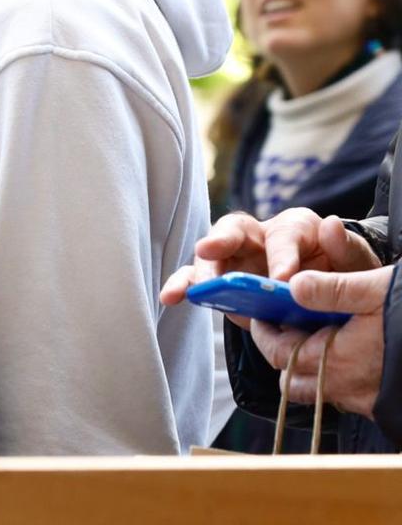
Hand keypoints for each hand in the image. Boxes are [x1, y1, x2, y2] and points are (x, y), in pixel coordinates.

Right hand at [159, 208, 377, 325]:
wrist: (328, 299)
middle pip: (234, 229)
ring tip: (193, 288)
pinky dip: (182, 287)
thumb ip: (345, 248)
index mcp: (295, 227)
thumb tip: (331, 225)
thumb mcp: (355, 264)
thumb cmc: (341, 278)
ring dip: (200, 271)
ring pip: (209, 256)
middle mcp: (259, 236)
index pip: (283, 235)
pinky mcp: (220, 280)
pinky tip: (170, 298)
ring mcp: (235, 258)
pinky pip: (196, 280)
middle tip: (211, 251)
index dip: (281, 256)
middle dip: (221, 240)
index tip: (281, 279)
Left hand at [249, 264, 393, 416]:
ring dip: (309, 367)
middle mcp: (346, 387)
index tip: (262, 312)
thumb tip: (293, 285)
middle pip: (292, 380)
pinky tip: (352, 349)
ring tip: (320, 334)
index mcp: (334, 360)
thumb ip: (333, 288)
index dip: (263, 332)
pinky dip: (337, 375)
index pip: (276, 353)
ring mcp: (366, 399)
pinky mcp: (384, 403)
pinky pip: (347, 395)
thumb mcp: (378, 290)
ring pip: (319, 390)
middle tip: (288, 324)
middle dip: (283, 354)